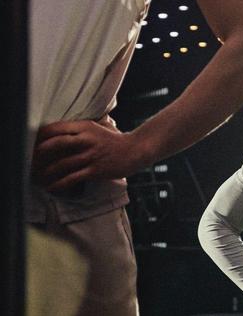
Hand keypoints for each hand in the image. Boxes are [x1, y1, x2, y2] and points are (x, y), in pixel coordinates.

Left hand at [31, 117, 150, 191]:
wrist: (136, 151)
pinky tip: (53, 187)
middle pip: (56, 144)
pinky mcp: (96, 170)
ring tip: (39, 177)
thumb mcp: (96, 128)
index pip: (56, 128)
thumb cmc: (114, 141)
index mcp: (84, 127)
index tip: (33, 144)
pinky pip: (73, 178)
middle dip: (40, 153)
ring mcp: (92, 156)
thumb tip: (57, 134)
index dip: (41, 136)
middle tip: (32, 161)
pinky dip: (60, 184)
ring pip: (63, 164)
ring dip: (48, 172)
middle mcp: (87, 140)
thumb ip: (78, 130)